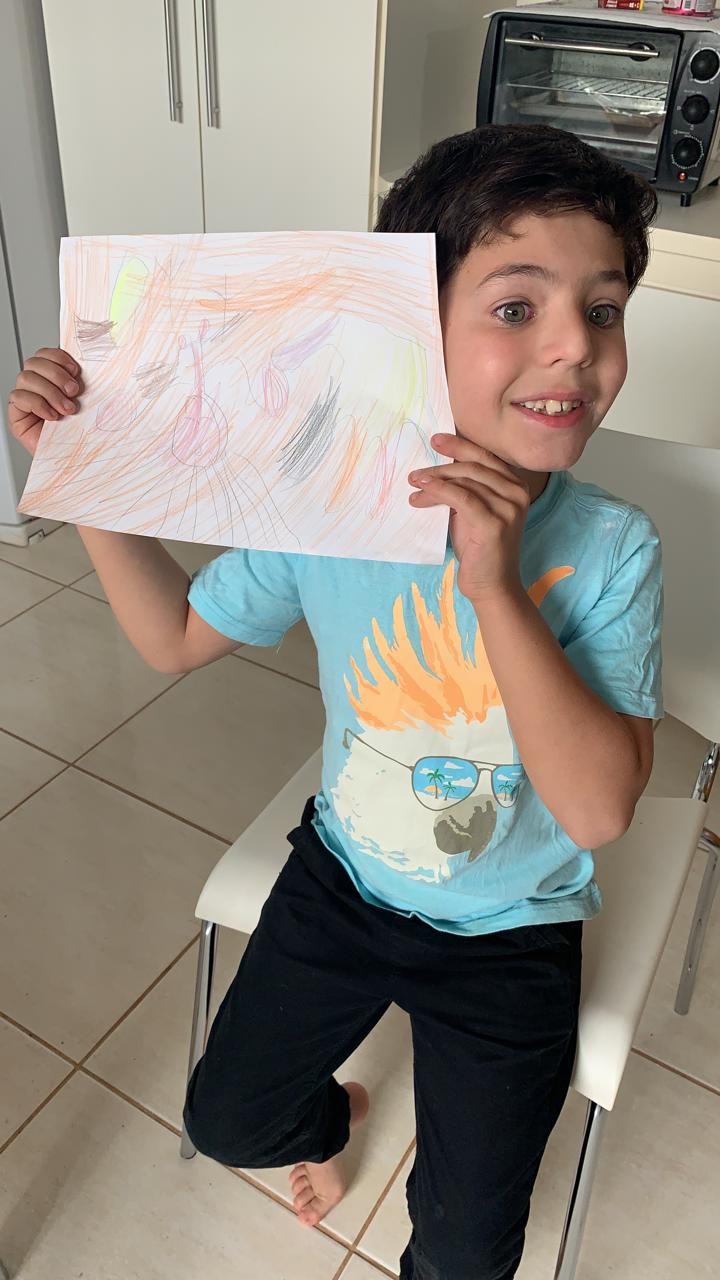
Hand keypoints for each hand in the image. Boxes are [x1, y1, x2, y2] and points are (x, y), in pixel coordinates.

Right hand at [7, 347, 81, 456]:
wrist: (76, 461)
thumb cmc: (82, 434)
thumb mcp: (87, 404)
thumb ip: (82, 385)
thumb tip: (93, 367)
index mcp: (52, 379)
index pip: (46, 354)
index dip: (58, 357)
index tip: (76, 371)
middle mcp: (37, 387)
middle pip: (34, 362)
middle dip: (56, 374)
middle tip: (73, 392)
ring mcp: (25, 399)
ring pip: (26, 377)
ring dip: (50, 391)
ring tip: (66, 409)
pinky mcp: (17, 415)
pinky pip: (18, 397)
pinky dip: (37, 403)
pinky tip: (52, 416)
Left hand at [408, 434, 529, 603]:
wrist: (493, 586)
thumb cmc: (480, 550)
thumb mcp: (473, 512)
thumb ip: (465, 490)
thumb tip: (435, 470)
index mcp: (515, 487)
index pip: (486, 457)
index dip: (460, 446)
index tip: (436, 441)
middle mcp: (517, 494)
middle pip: (475, 465)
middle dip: (442, 463)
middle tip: (415, 470)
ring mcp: (509, 508)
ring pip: (465, 480)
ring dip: (434, 480)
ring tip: (414, 485)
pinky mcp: (494, 523)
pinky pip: (461, 498)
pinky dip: (438, 491)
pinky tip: (422, 494)